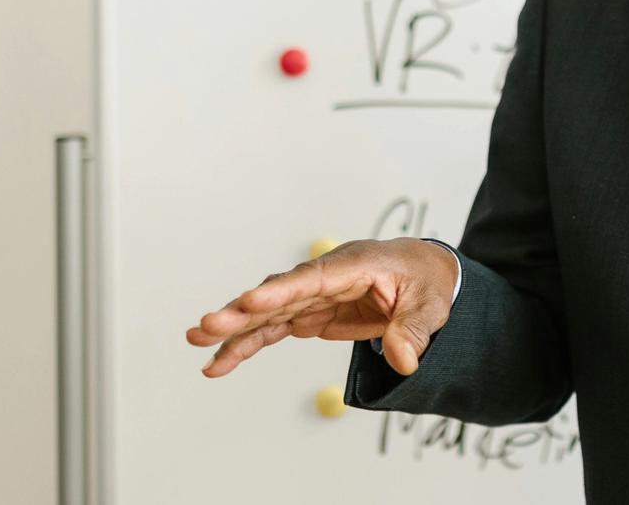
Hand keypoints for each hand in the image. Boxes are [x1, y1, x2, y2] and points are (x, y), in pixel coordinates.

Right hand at [185, 236, 458, 378]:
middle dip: (243, 312)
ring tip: (197, 344)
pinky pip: (273, 330)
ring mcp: (314, 296)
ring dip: (234, 330)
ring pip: (267, 314)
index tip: (251, 302)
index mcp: (355, 264)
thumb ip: (414, 330)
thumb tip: (403, 361)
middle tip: (206, 327)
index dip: (282, 291)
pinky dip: (247, 345)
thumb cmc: (428, 281)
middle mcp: (326, 277)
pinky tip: (218, 363)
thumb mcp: (431, 304)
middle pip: (280, 294)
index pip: (314, 278)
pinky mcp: (311, 314)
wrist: (426, 274)